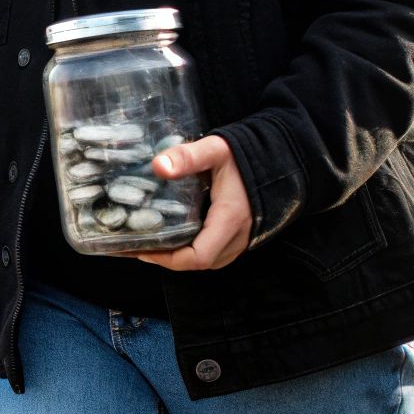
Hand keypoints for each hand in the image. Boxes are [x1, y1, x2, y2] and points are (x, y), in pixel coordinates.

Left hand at [119, 135, 252, 271]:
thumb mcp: (214, 150)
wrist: (275, 157)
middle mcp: (238, 236)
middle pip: (199, 262)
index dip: (168, 260)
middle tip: (137, 246)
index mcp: (230, 220)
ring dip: (179, 257)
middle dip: (167, 260)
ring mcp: (242, 238)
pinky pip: (214, 252)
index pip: (199, 257)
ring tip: (150, 243)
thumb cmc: (244, 154)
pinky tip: (173, 236)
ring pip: (207, 260)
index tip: (142, 250)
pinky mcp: (240, 235)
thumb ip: (187, 156)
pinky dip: (192, 250)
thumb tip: (158, 166)